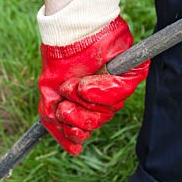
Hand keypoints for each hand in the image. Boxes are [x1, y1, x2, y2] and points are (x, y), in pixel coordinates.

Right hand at [38, 16, 148, 154]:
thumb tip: (74, 150)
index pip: (87, 128)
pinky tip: (86, 84)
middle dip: (77, 116)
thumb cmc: (59, 60)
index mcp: (90, 104)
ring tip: (72, 85)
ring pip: (107, 110)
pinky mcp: (132, 73)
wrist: (68, 31)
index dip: (76, 132)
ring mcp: (120, 86)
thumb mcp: (49, 94)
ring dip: (84, 100)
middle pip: (97, 122)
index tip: (65, 123)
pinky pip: (120, 93)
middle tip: (65, 103)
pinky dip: (100, 90)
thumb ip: (54, 121)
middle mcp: (107, 97)